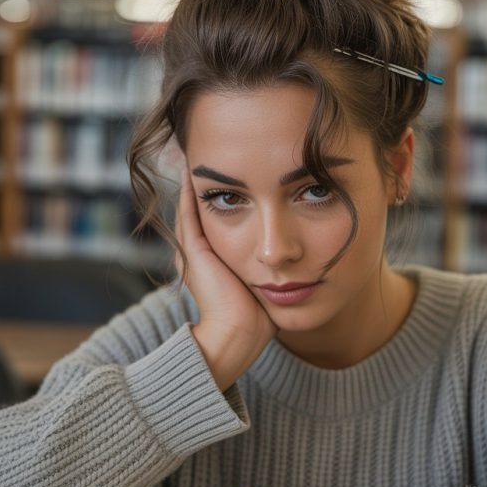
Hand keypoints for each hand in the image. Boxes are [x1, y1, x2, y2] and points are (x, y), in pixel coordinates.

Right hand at [175, 162, 277, 384]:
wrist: (239, 336)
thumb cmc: (260, 319)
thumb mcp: (267, 288)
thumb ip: (273, 271)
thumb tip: (296, 262)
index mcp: (216, 262)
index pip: (221, 221)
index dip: (226, 198)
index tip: (236, 173)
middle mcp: (200, 254)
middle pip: (205, 209)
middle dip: (210, 182)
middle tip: (210, 153)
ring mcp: (194, 252)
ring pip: (194, 206)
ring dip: (199, 179)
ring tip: (197, 150)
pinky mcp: (195, 250)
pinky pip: (190, 211)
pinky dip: (191, 189)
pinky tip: (192, 165)